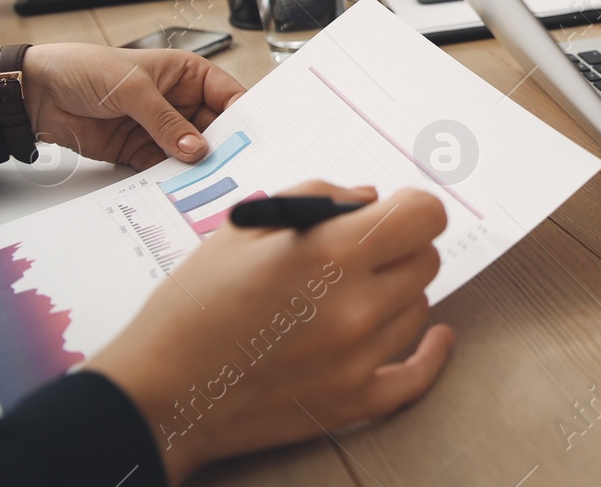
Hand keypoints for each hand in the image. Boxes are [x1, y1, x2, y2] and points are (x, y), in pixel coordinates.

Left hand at [21, 43, 246, 168]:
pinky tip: (181, 187)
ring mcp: (161, 129)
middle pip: (214, 129)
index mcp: (187, 74)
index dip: (243, 116)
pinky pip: (166, 168)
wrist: (38, 93)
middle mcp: (179, 102)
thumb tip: (196, 149)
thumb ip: (166, 121)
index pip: (228, 95)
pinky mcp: (141, 151)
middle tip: (234, 166)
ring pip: (192, 152)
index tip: (253, 138)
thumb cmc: (86, 69)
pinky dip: (173, 179)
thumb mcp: (133, 89)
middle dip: (223, 147)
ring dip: (199, 167)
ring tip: (210, 182)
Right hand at [87, 181, 452, 484]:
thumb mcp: (245, 226)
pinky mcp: (351, 403)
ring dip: (397, 294)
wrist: (161, 391)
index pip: (424, 216)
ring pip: (419, 308)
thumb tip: (370, 199)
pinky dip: (430, 354)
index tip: (396, 210)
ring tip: (353, 292)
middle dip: (400, 247)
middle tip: (365, 251)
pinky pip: (417, 377)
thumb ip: (318, 197)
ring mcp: (358, 360)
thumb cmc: (194, 304)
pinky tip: (438, 337)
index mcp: (332, 254)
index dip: (412, 207)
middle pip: (424, 260)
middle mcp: (356, 307)